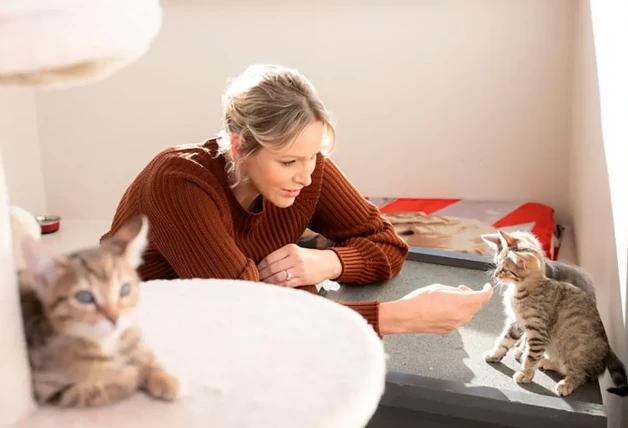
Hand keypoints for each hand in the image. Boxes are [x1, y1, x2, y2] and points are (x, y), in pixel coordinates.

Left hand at [257, 244, 341, 286]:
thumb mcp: (296, 251)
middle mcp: (294, 258)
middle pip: (272, 268)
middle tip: (255, 279)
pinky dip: (277, 287)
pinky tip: (272, 288)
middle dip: (262, 275)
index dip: (260, 266)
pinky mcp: (302, 279)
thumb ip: (281, 256)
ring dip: (267, 282)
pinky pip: (285, 285)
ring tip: (261, 285)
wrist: (328, 263)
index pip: (269, 258)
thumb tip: (263, 265)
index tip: (255, 270)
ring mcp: (298, 269)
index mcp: (290, 249)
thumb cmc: (310, 257)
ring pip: (277, 277)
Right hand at [379, 283, 493, 334]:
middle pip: (477, 306)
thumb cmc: (420, 300)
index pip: (483, 297)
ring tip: (451, 298)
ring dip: (466, 305)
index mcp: (461, 302)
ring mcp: (456, 324)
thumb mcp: (439, 287)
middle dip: (473, 296)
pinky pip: (459, 320)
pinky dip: (457, 313)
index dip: (487, 291)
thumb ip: (455, 291)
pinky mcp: (448, 330)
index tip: (486, 287)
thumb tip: (462, 293)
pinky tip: (444, 308)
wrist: (407, 316)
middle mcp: (461, 315)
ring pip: (469, 314)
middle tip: (462, 289)